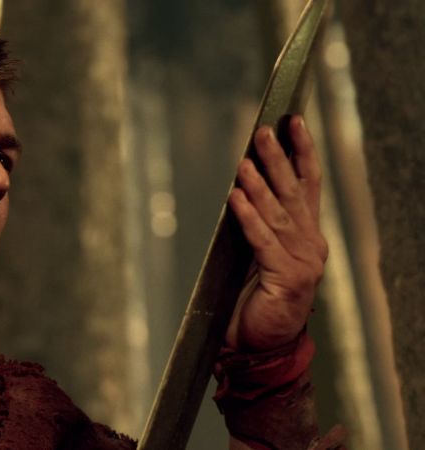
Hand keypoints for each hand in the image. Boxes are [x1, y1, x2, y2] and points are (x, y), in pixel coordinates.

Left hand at [225, 115, 327, 351]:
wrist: (261, 347)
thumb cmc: (258, 299)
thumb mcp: (265, 255)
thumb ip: (264, 226)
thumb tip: (245, 185)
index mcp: (309, 236)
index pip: (307, 185)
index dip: (302, 152)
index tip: (293, 121)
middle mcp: (311, 246)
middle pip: (294, 193)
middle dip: (280, 159)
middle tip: (264, 131)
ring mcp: (303, 263)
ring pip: (278, 214)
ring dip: (261, 184)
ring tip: (245, 160)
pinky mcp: (285, 280)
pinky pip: (262, 242)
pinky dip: (248, 218)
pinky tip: (236, 197)